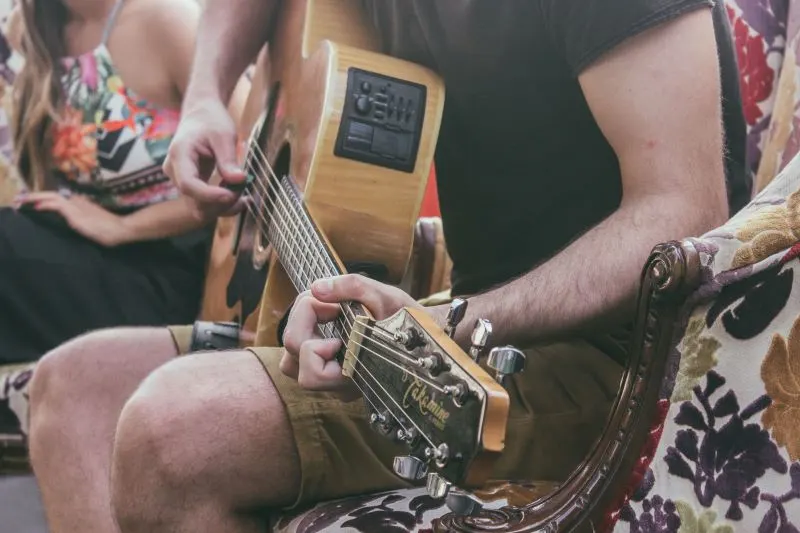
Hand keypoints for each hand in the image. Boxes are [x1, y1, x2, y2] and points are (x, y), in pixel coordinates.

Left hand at [16, 192, 129, 246]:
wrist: (122, 229)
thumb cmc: (112, 230)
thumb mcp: (94, 224)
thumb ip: (84, 220)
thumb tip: (73, 221)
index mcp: (81, 204)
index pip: (60, 200)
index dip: (46, 199)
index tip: (33, 203)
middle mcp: (77, 202)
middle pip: (53, 196)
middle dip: (36, 196)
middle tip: (22, 199)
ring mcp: (76, 207)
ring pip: (52, 198)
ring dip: (36, 198)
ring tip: (24, 200)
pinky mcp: (76, 213)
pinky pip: (57, 206)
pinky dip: (46, 204)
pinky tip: (37, 206)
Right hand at [163, 96, 246, 219]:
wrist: (200, 114)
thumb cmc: (211, 120)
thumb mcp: (223, 135)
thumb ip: (229, 158)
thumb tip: (239, 180)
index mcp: (179, 154)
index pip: (189, 184)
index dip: (210, 195)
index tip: (232, 194)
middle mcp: (175, 171)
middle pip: (194, 203)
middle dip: (221, 204)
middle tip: (244, 191)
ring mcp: (181, 181)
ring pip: (200, 208)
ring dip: (223, 208)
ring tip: (245, 197)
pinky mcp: (191, 186)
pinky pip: (204, 204)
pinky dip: (222, 205)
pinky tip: (240, 198)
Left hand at [280, 274, 420, 398]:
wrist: (425, 340)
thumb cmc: (408, 320)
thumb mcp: (387, 296)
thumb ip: (352, 287)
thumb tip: (316, 289)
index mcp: (355, 373)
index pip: (311, 370)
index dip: (317, 338)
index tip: (337, 311)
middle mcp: (340, 386)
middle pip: (291, 364)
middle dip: (302, 324)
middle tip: (330, 307)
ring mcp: (332, 382)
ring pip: (290, 365)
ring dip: (300, 332)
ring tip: (326, 314)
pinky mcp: (328, 374)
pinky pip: (298, 359)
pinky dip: (304, 336)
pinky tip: (327, 321)